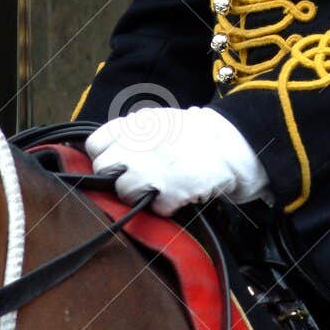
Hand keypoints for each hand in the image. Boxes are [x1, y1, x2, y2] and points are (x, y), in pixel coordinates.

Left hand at [83, 104, 272, 216]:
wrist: (234, 145)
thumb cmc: (197, 133)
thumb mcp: (160, 120)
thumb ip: (132, 133)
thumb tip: (108, 150)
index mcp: (135, 126)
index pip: (95, 145)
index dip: (104, 156)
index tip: (116, 162)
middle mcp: (137, 146)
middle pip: (104, 170)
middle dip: (117, 177)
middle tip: (135, 178)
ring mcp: (151, 170)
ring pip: (124, 192)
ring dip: (139, 195)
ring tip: (158, 189)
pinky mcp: (169, 192)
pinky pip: (154, 208)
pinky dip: (165, 207)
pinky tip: (176, 195)